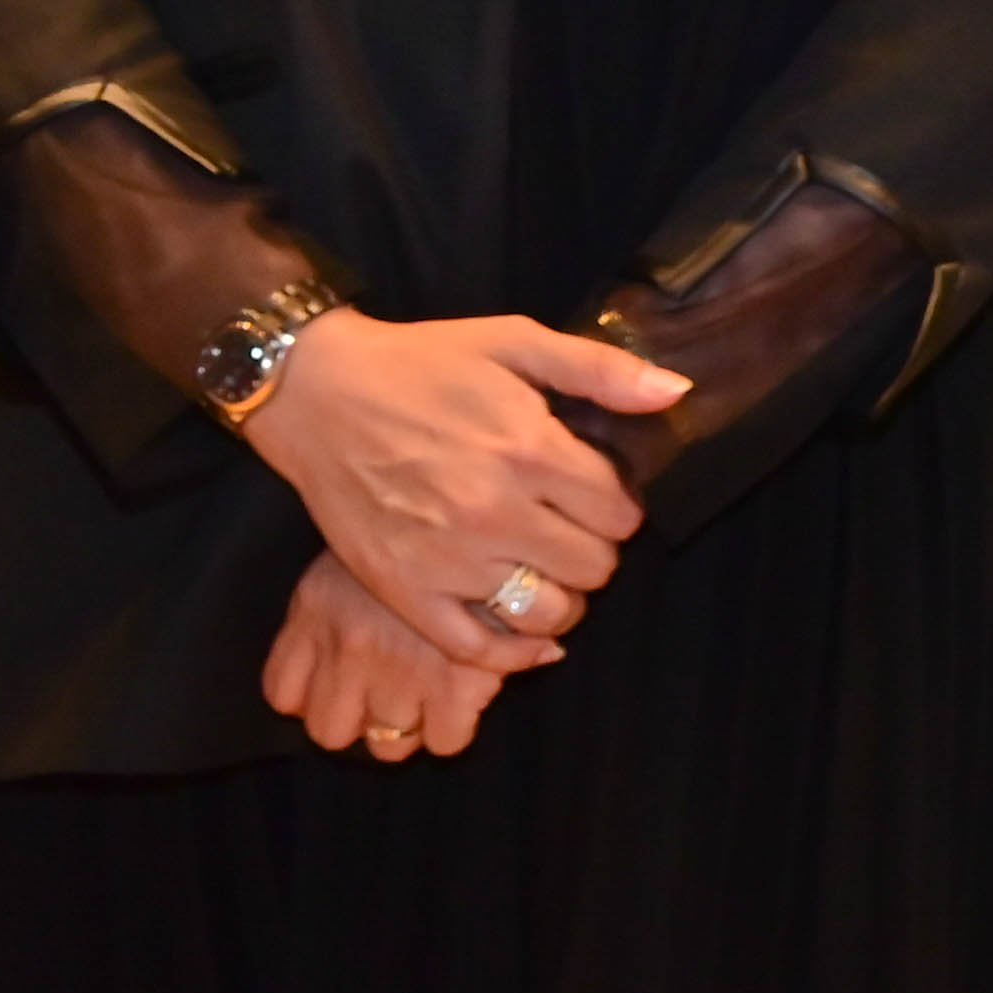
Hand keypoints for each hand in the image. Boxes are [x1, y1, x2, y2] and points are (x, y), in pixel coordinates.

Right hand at [237, 307, 686, 670]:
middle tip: (572, 532)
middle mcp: (493, 512)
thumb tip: (675, 392)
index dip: (620, 508)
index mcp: (530, 451)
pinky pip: (477, 649)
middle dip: (595, 551)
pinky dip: (514, 652)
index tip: (599, 499)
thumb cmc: (420, 363)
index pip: (620, 514)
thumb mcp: (515, 340)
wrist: (317, 392)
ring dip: (562, 599)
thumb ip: (600, 369)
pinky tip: (528, 634)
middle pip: (592, 567)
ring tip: (548, 573)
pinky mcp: (403, 590)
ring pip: (547, 613)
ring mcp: (447, 558)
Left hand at [258, 549, 531, 759]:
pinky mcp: (457, 685)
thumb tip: (319, 676)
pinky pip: (446, 741)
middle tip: (393, 693)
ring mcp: (400, 671)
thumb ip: (333, 608)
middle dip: (362, 719)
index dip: (314, 696)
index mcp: (316, 608)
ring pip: (388, 745)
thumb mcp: (360, 549)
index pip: (284, 695)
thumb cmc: (427, 522)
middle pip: (329, 730)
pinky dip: (457, 724)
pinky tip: (468, 693)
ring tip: (435, 692)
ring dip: (411, 724)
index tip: (344, 685)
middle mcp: (349, 646)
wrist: (501, 511)